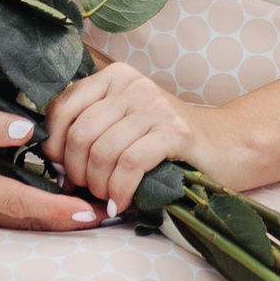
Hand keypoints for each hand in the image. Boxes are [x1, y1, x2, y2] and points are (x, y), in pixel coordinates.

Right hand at [0, 98, 102, 229]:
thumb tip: (27, 131)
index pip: (16, 203)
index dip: (55, 209)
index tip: (88, 211)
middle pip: (21, 222)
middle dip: (64, 221)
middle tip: (108, 215)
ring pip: (15, 224)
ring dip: (52, 221)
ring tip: (95, 213)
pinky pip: (5, 217)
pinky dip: (34, 213)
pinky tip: (60, 206)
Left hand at [42, 60, 217, 212]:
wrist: (226, 144)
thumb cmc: (167, 141)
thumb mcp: (124, 123)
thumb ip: (91, 130)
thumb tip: (52, 163)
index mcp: (114, 78)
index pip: (62, 108)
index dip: (55, 146)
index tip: (64, 169)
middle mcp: (133, 85)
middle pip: (80, 134)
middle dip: (77, 173)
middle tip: (89, 190)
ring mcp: (155, 106)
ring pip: (102, 152)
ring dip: (99, 186)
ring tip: (108, 197)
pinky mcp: (174, 131)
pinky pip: (130, 164)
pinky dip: (120, 190)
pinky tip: (122, 202)